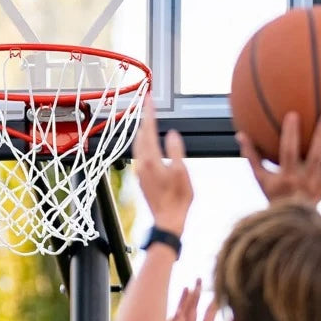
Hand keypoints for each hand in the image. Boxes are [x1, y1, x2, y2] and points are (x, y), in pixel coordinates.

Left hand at [132, 95, 192, 233]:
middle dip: (145, 119)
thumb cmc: (177, 200)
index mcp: (151, 160)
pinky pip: (140, 154)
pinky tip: (149, 144)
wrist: (167, 220)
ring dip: (143, 131)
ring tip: (148, 121)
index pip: (149, 130)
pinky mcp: (141, 178)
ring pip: (138, 145)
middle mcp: (142, 164)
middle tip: (149, 106)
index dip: (150, 113)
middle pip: (141, 135)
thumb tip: (173, 135)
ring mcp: (140, 171)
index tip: (150, 99)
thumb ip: (176, 150)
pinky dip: (144, 143)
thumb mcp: (182, 172)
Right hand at [166, 280, 236, 320]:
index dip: (212, 303)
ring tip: (189, 287)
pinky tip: (177, 307)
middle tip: (200, 279)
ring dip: (184, 302)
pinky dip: (173, 318)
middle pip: (193, 311)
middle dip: (196, 295)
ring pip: (182, 316)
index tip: (217, 289)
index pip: (207, 315)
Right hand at [237, 112, 320, 206]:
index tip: (291, 114)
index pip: (288, 153)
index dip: (290, 134)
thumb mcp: (260, 178)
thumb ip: (252, 156)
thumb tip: (239, 134)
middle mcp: (307, 179)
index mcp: (288, 176)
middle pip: (316, 156)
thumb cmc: (274, 196)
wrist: (293, 221)